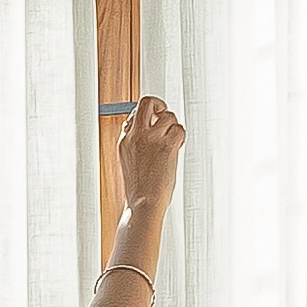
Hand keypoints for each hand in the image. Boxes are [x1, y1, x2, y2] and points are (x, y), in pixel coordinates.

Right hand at [107, 95, 187, 224]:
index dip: (145, 118)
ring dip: (173, 126)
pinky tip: (178, 147)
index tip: (152, 127)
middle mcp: (136, 135)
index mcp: (124, 141)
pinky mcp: (166, 145)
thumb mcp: (130, 164)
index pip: (133, 115)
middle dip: (158, 104)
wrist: (144, 204)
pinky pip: (179, 128)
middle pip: (146, 102)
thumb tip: (151, 134)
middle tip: (164, 114)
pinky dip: (181, 136)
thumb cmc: (140, 190)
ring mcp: (151, 139)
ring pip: (168, 115)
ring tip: (172, 141)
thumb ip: (137, 146)